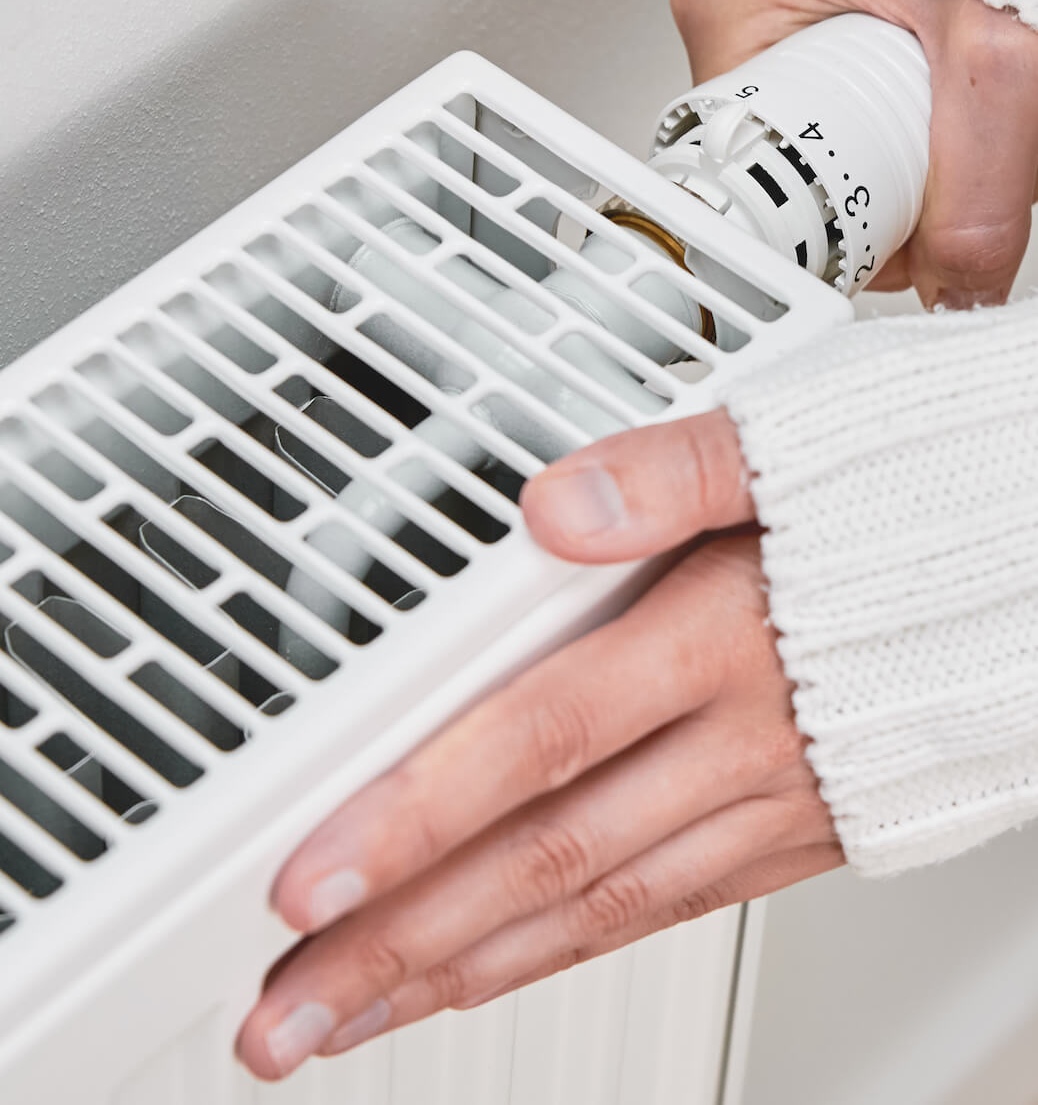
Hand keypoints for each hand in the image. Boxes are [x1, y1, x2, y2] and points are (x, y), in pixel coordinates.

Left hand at [236, 411, 840, 1079]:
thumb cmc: (948, 489)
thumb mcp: (814, 442)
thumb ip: (679, 467)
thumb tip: (554, 503)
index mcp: (727, 636)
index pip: (535, 742)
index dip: (414, 818)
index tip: (309, 886)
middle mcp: (749, 740)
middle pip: (546, 863)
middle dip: (402, 948)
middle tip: (287, 1016)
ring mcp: (783, 800)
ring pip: (603, 912)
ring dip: (469, 971)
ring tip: (362, 1019)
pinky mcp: (815, 825)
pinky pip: (674, 908)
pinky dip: (572, 948)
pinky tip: (510, 962)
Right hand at [670, 0, 1037, 307]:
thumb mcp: (993, 52)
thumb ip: (980, 185)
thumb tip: (955, 288)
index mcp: (727, 3)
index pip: (743, 167)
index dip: (816, 224)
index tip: (870, 243)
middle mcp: (735, 8)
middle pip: (791, 161)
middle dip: (873, 197)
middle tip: (938, 177)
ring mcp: (776, 13)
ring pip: (825, 142)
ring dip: (895, 167)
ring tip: (951, 127)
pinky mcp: (818, 18)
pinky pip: (846, 107)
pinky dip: (904, 130)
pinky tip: (944, 112)